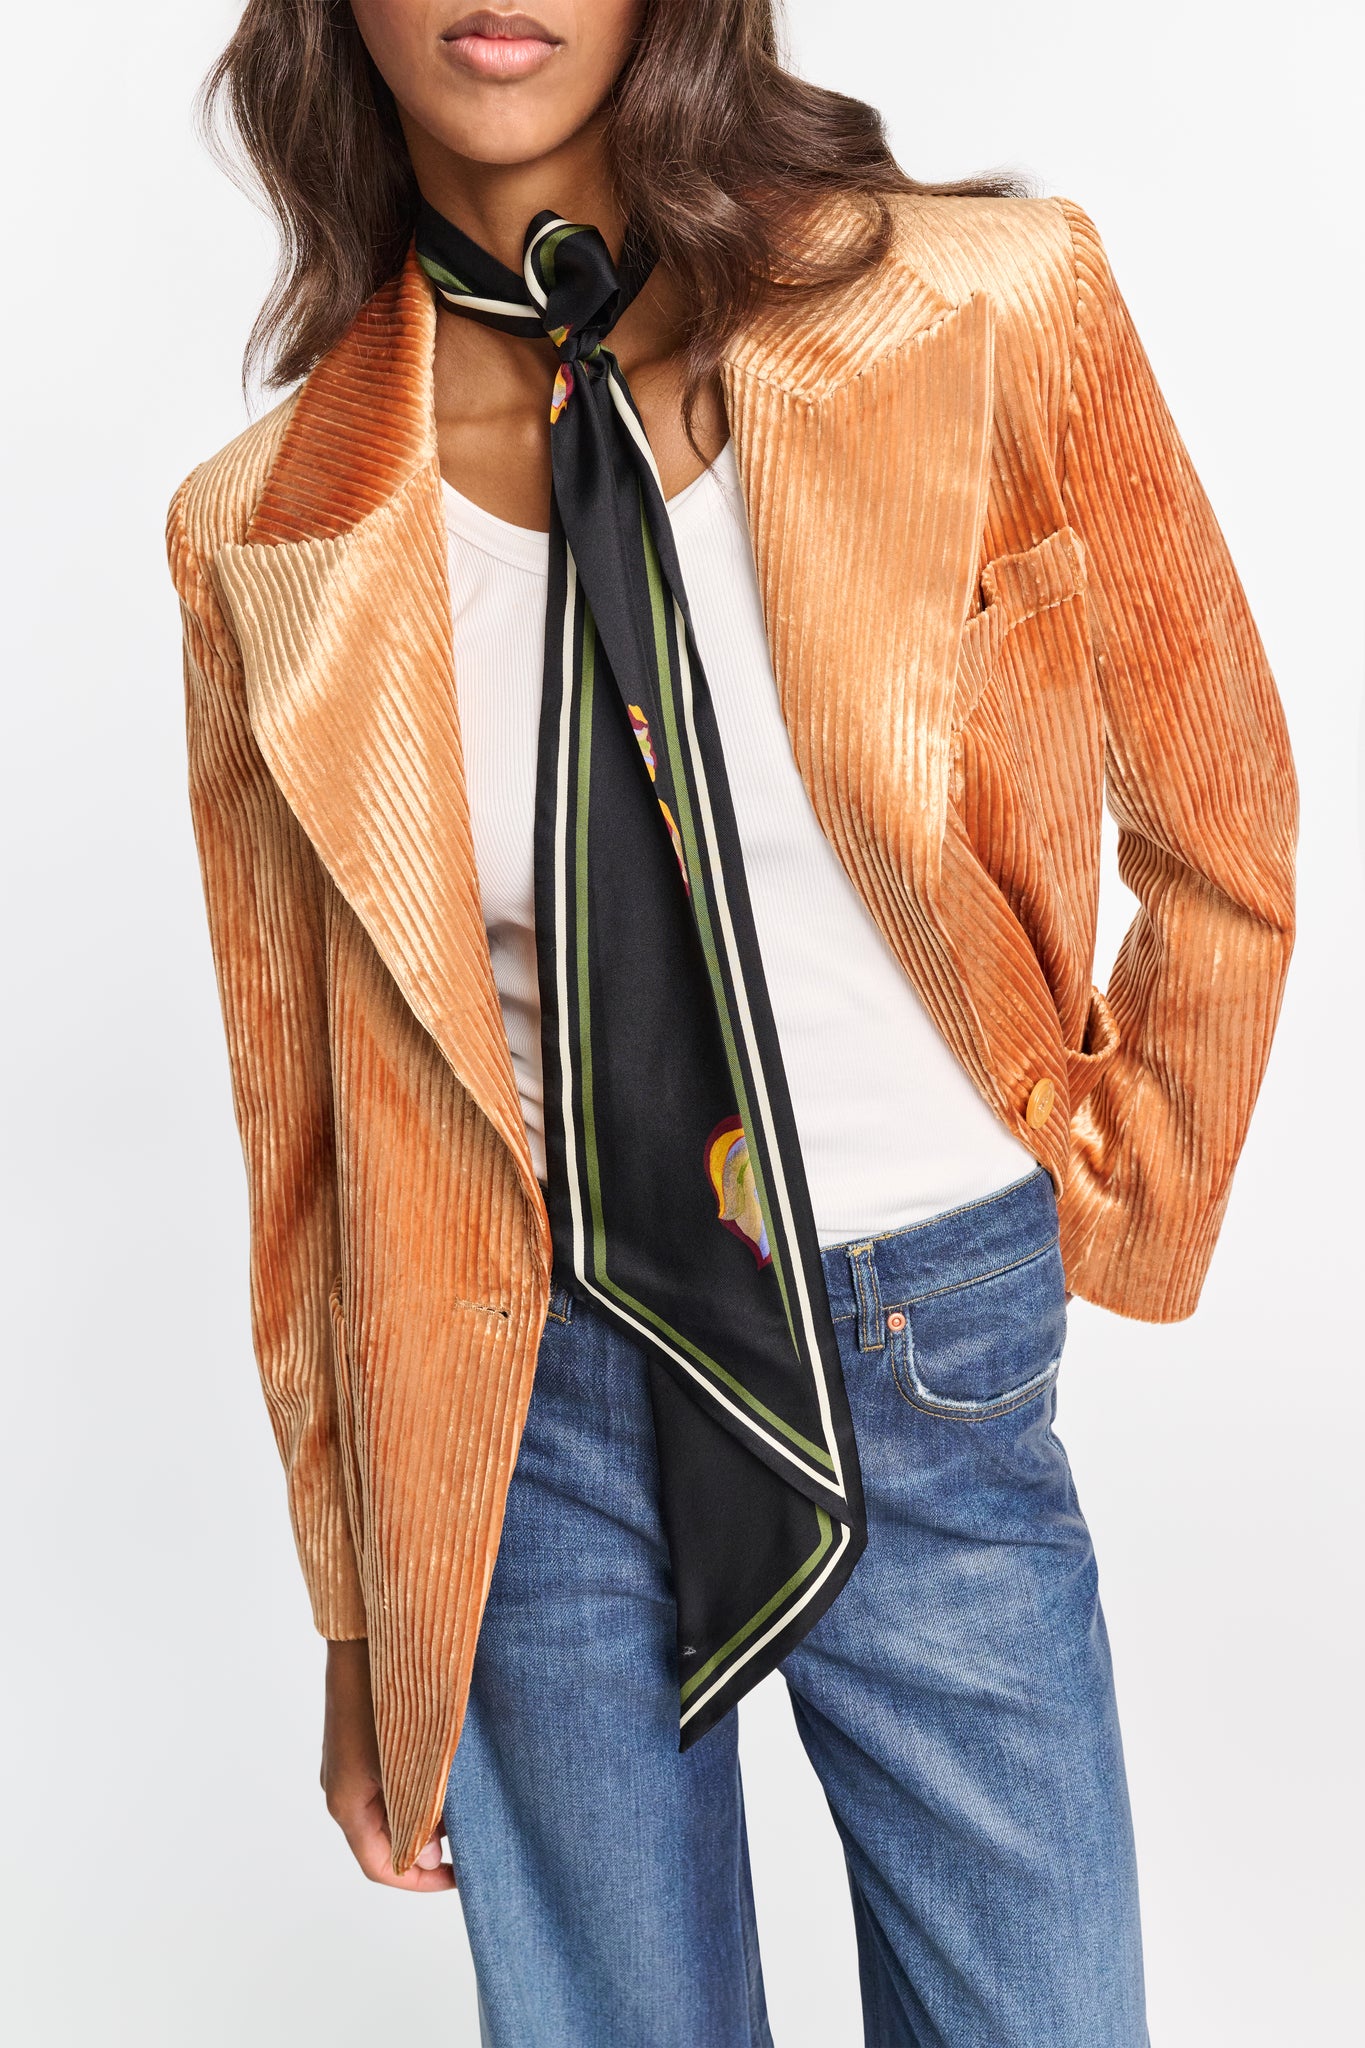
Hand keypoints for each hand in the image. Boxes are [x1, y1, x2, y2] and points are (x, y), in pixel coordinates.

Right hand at [321, 1639, 454, 1890]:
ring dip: (426, 1814)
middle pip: (384, 1839)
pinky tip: (449, 1770)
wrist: (367, 1634)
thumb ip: (418, 1816)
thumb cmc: (388, 1698)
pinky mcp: (360, 1740)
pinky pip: (389, 1780)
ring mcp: (349, 1763)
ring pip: (389, 1809)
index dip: (421, 1881)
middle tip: (471, 1839)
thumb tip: (427, 1858)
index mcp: (348, 1803)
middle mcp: (343, 1788)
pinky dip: (418, 1787)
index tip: (461, 1876)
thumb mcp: (409, 1766)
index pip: (381, 1866)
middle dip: (428, 1847)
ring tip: (466, 1804)